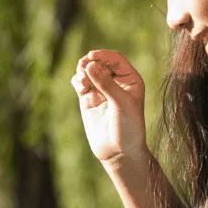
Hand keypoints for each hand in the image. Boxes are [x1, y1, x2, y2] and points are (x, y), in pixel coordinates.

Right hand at [70, 49, 147, 167]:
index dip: (103, 55)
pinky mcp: (88, 100)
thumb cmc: (128, 128)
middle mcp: (116, 83)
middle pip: (99, 63)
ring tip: (82, 80)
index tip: (92, 57)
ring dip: (82, 71)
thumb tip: (89, 64)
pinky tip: (79, 85)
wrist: (119, 152)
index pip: (115, 59)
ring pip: (88, 71)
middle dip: (90, 63)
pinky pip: (80, 83)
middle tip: (83, 68)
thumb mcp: (121, 103)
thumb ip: (106, 84)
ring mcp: (101, 91)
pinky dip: (77, 80)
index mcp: (130, 80)